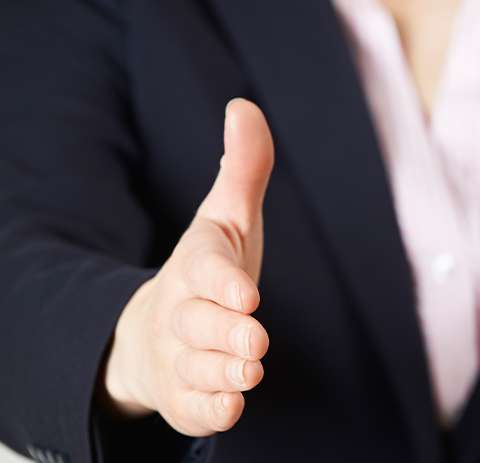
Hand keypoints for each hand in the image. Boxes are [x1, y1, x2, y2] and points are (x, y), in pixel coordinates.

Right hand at [103, 98, 272, 435]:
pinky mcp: (183, 394)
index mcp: (195, 267)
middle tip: (254, 341)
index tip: (246, 295)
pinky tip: (231, 406)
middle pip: (196, 323)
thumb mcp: (226, 220)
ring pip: (196, 368)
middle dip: (224, 332)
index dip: (222, 283)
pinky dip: (209, 410)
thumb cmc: (206, 273)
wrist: (154, 335)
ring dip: (223, 372)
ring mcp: (178, 357)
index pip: (203, 271)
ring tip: (249, 372)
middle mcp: (180, 312)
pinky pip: (192, 408)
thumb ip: (243, 169)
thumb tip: (244, 106)